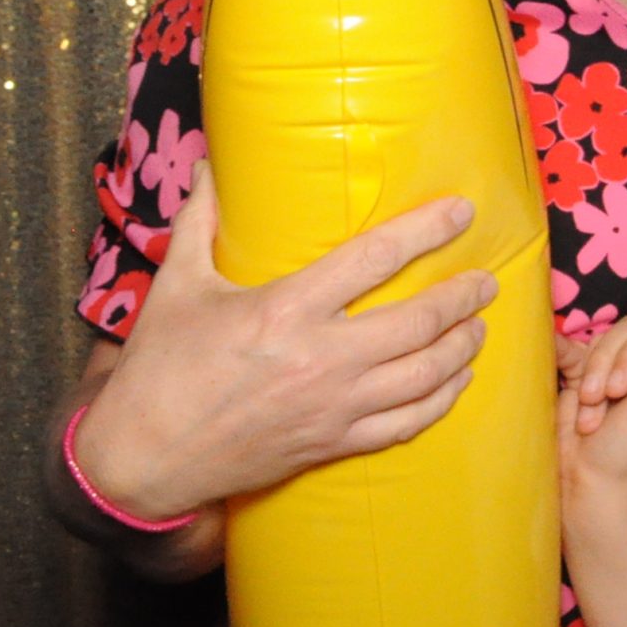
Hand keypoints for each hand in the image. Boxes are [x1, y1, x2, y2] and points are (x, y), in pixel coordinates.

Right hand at [74, 163, 495, 520]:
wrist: (141, 461)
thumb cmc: (160, 370)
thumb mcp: (175, 286)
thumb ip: (200, 221)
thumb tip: (210, 165)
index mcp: (284, 310)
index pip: (374, 259)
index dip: (425, 231)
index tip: (460, 212)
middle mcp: (319, 359)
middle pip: (418, 320)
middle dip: (463, 296)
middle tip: (486, 279)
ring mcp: (332, 407)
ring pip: (424, 375)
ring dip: (463, 347)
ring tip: (480, 325)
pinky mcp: (332, 444)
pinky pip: (406, 424)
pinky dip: (442, 400)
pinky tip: (456, 382)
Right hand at [553, 303, 626, 514]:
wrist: (588, 483)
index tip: (621, 389)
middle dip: (607, 369)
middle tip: (600, 404)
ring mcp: (623, 367)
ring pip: (604, 339)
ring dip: (590, 378)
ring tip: (588, 414)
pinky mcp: (590, 373)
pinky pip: (578, 345)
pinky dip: (569, 361)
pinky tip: (567, 382)